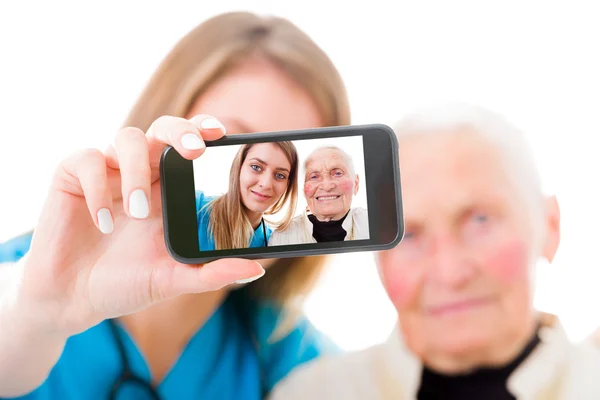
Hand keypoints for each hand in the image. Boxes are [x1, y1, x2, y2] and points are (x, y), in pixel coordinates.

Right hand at [14, 115, 263, 336]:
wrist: (71, 299)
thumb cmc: (125, 284)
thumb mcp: (170, 280)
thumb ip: (210, 273)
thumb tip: (255, 268)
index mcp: (169, 190)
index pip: (190, 147)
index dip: (204, 131)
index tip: (223, 132)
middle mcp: (141, 174)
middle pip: (163, 129)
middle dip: (181, 130)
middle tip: (194, 150)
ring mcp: (108, 173)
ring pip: (128, 137)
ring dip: (137, 170)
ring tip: (137, 211)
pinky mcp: (72, 177)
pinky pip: (87, 159)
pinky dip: (97, 187)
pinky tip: (101, 222)